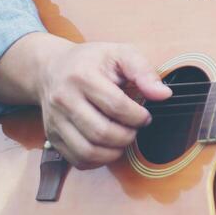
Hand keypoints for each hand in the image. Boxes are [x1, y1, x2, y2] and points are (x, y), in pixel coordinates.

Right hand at [35, 42, 171, 169]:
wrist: (51, 68)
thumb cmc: (91, 61)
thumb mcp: (120, 54)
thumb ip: (143, 71)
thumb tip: (163, 94)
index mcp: (82, 76)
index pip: (115, 106)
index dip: (137, 116)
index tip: (145, 116)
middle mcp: (64, 99)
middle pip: (101, 132)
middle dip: (127, 136)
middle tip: (135, 129)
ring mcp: (55, 120)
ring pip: (88, 151)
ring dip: (114, 152)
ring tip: (123, 138)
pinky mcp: (52, 136)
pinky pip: (77, 159)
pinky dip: (98, 160)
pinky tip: (107, 147)